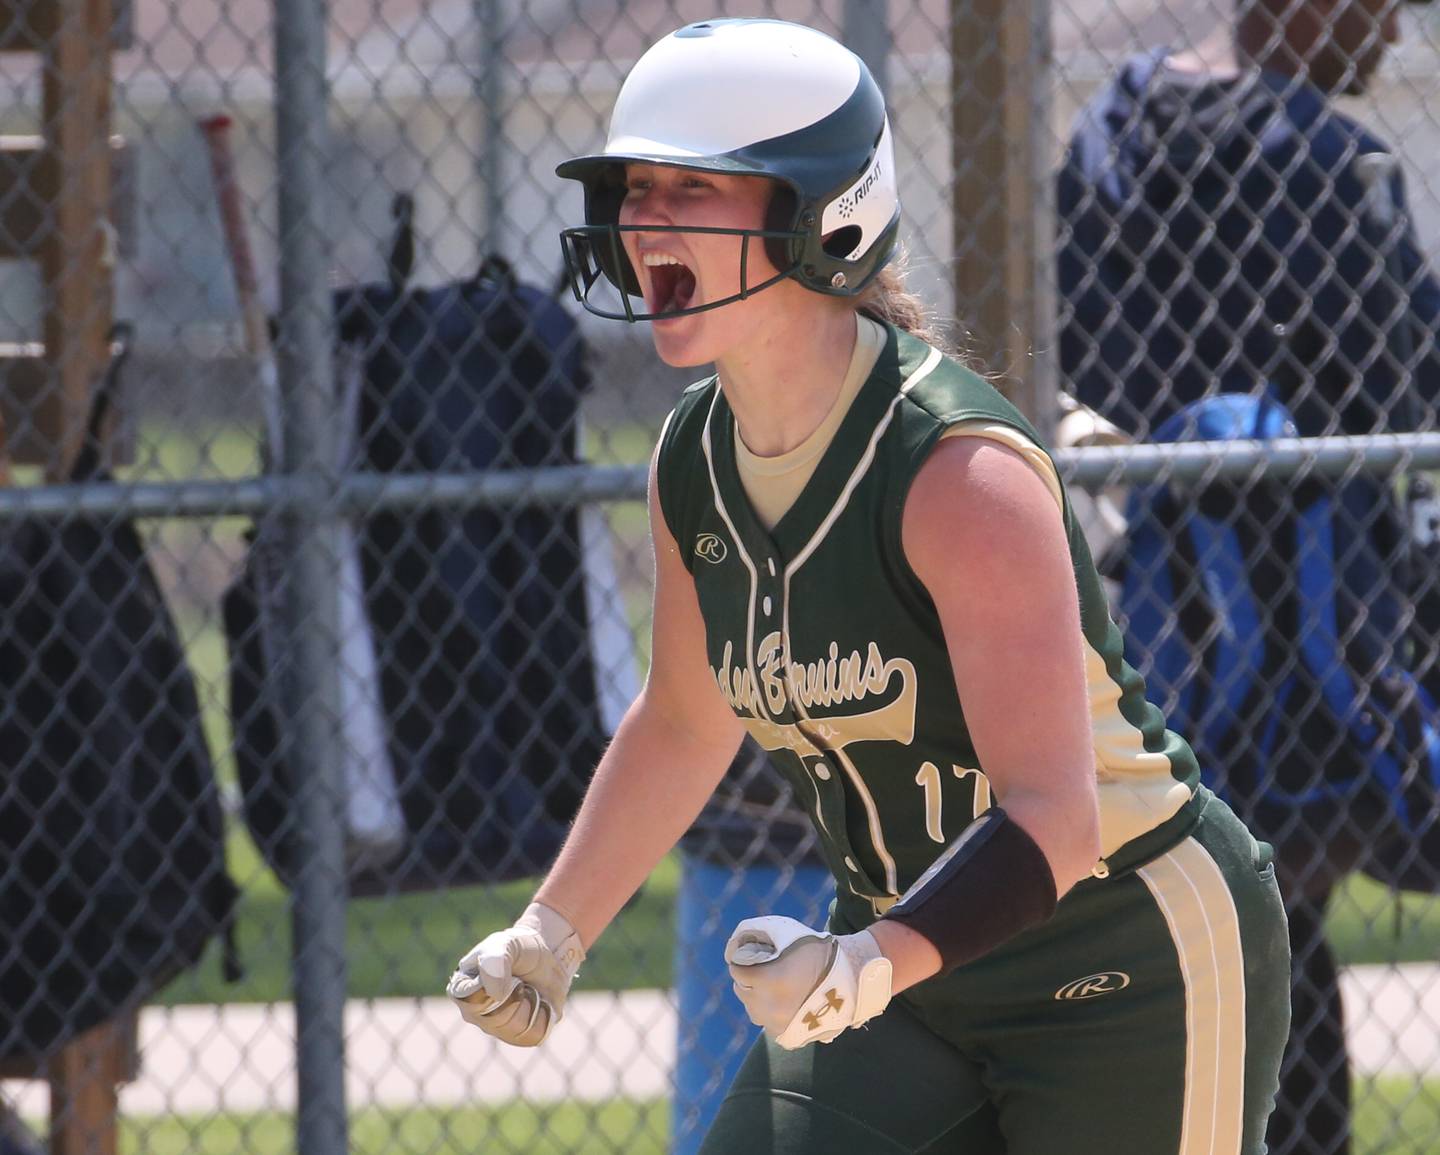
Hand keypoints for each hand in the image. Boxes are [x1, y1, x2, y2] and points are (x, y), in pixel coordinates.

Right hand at [447, 903, 584, 1045]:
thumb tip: (496, 995)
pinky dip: (542, 1015)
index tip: (506, 968)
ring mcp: (497, 1028)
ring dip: (530, 1003)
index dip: (493, 985)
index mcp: (462, 990)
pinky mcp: (520, 1035)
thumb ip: (494, 961)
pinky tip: (538, 1000)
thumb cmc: (517, 948)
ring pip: (516, 1029)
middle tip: (519, 978)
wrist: (547, 954)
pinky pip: (534, 1035)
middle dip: (515, 994)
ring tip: (527, 989)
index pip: (471, 1001)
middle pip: (496, 1018)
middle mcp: (475, 1014)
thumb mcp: (504, 944)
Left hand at [724, 915, 892, 1049]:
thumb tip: (733, 947)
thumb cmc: (817, 950)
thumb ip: (754, 933)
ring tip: (773, 985)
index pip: (737, 970)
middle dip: (749, 979)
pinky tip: (782, 1002)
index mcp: (768, 980)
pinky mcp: (788, 1036)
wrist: (851, 977)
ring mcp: (778, 1025)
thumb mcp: (785, 931)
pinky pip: (767, 1023)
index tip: (752, 957)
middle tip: (763, 969)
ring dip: (757, 996)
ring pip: (752, 1009)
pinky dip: (770, 1013)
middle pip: (742, 990)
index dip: (743, 960)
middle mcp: (769, 1007)